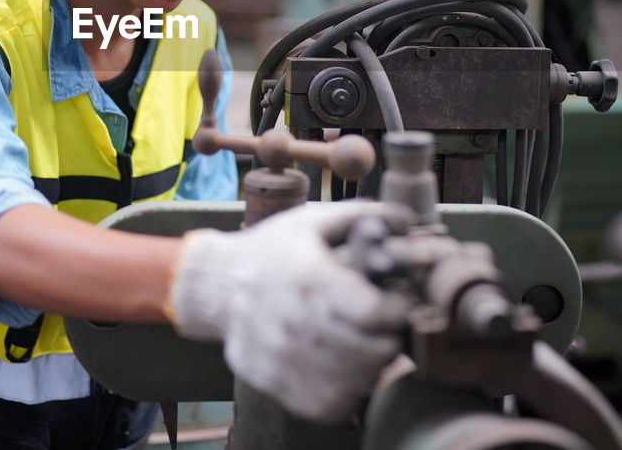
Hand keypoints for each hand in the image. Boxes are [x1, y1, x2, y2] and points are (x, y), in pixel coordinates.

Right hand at [167, 201, 410, 423]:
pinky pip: (329, 405)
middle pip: (372, 352)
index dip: (399, 309)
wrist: (216, 285)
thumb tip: (406, 220)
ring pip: (356, 382)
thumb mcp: (312, 220)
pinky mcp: (273, 382)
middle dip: (390, 338)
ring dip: (372, 367)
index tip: (398, 301)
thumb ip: (362, 215)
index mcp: (309, 279)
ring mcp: (281, 358)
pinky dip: (347, 392)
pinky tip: (343, 368)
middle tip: (386, 326)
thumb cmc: (271, 250)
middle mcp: (293, 322)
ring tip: (366, 345)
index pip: (376, 313)